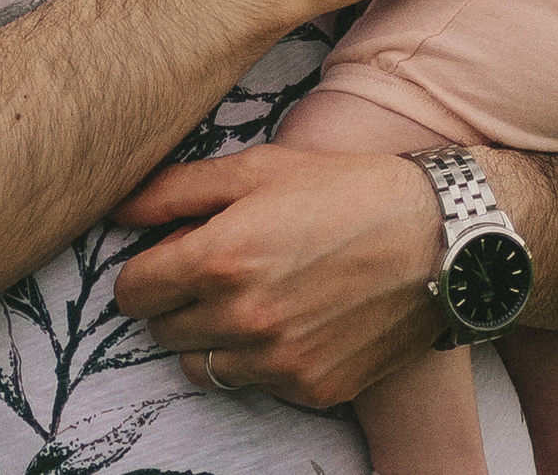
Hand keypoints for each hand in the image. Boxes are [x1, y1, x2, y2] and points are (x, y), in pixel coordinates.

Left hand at [109, 145, 441, 406]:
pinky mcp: (312, 388)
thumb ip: (176, 191)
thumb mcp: (257, 169)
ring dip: (210, 338)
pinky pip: (256, 383)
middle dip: (176, 303)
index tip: (165, 262)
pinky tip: (293, 321)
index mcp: (218, 258)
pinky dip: (261, 359)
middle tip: (214, 275)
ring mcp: (278, 360)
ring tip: (249, 301)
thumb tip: (117, 208)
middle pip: (161, 332)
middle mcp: (242, 317)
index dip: (144, 273)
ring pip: (202, 367)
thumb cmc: (345, 191)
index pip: (132, 292)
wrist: (441, 240)